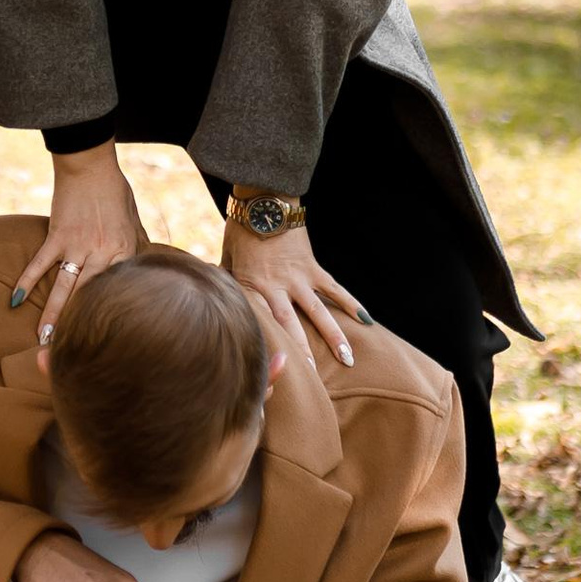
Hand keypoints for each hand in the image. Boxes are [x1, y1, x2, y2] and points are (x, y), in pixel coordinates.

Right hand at [12, 143, 146, 348]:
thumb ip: (137, 246)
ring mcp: (77, 246)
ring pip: (63, 288)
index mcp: (125, 252)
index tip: (103, 340)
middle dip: (77, 326)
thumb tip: (145, 265)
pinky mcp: (57, 236)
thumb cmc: (116, 192)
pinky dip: (27, 281)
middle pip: (88, 297)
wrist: (90, 166)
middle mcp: (102, 254)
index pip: (115, 291)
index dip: (106, 316)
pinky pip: (40, 263)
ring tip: (42, 339)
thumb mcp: (134, 221)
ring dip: (52, 315)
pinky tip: (16, 300)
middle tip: (67, 352)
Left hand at [223, 214, 361, 369]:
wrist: (264, 200)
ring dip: (334, 337)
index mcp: (252, 288)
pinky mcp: (314, 267)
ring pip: (319, 312)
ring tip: (348, 359)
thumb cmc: (241, 229)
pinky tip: (366, 321)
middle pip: (291, 327)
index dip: (266, 347)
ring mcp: (299, 278)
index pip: (259, 324)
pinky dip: (350, 303)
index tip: (269, 371)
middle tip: (314, 381)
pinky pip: (335, 288)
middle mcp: (277, 287)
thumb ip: (225, 281)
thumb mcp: (226, 258)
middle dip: (303, 355)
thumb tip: (214, 296)